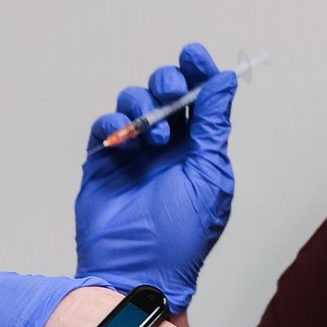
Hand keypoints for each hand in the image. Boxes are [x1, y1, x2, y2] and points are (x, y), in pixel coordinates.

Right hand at [77, 43, 236, 315]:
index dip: (197, 71)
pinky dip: (114, 123)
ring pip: (133, 102)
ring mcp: (134, 153)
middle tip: (170, 92)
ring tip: (152, 138)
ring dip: (142, 107)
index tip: (192, 54)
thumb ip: (212, 126)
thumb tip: (223, 82)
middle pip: (165, 92)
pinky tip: (124, 139)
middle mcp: (167, 146)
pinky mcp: (103, 162)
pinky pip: (105, 125)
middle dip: (167, 82)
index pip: (200, 98)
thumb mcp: (208, 176)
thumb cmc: (181, 237)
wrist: (137, 272)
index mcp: (198, 149)